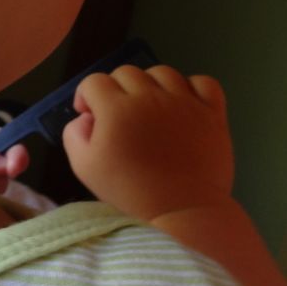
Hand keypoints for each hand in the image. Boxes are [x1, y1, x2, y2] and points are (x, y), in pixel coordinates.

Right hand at [62, 65, 233, 221]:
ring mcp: (184, 102)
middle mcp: (150, 97)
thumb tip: (87, 117)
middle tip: (120, 118)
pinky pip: (203, 82)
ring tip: (151, 109)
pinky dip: (192, 88)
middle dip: (116, 90)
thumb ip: (74, 134)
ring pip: (162, 73)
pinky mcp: (212, 113)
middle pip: (126, 72)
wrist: (182, 213)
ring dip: (151, 85)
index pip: (94, 81)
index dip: (87, 96)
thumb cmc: (130, 191)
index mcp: (116, 108)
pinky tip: (183, 105)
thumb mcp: (84, 168)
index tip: (90, 116)